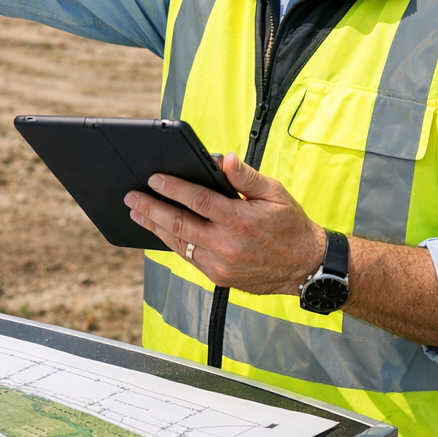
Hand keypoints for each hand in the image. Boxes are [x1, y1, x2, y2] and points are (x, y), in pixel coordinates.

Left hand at [124, 153, 325, 294]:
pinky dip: (172, 242)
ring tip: (137, 213)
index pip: (197, 200)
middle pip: (179, 224)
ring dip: (155, 227)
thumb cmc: (290, 225)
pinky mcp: (219, 277)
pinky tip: (160, 231)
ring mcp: (221, 264)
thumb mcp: (275, 193)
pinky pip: (189, 257)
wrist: (306, 267)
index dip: (172, 188)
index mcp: (240, 220)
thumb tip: (223, 159)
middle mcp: (227, 245)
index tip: (153, 179)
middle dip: (151, 208)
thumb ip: (246, 176)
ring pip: (179, 243)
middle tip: (131, 197)